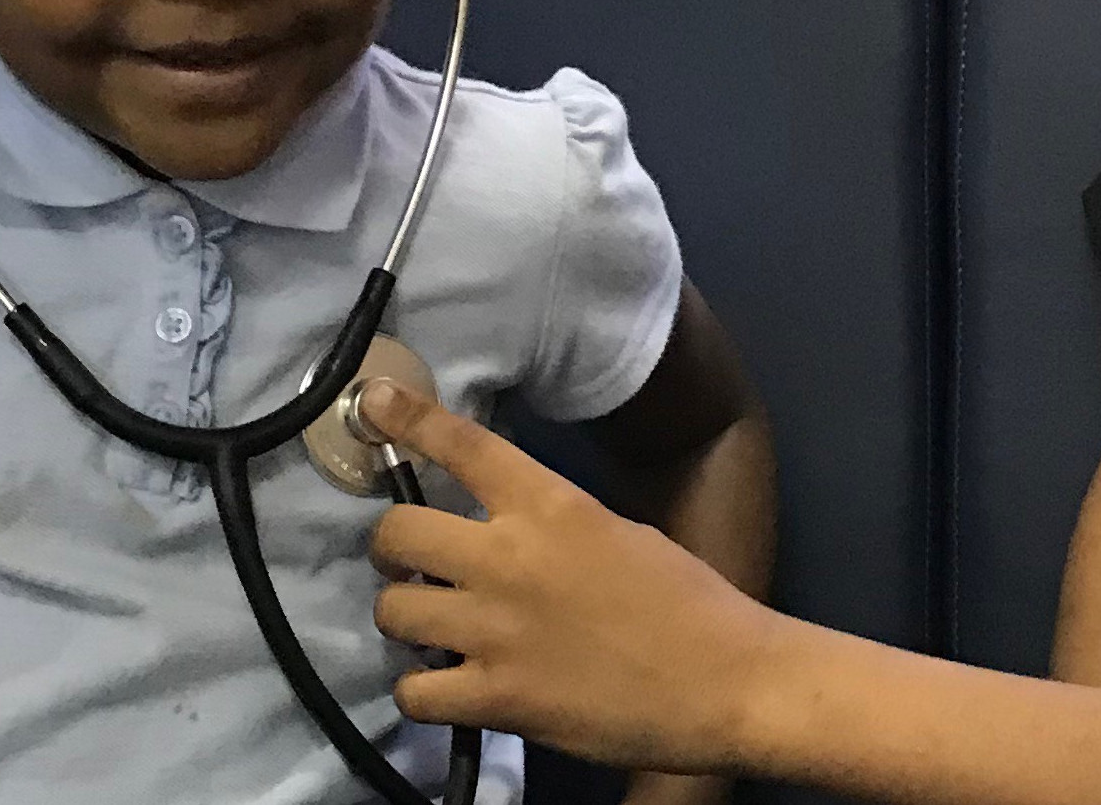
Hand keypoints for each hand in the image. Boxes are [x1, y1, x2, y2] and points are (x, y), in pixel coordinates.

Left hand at [363, 382, 784, 776]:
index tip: (374, 403)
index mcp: (549, 505)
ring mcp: (496, 630)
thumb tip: (502, 533)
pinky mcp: (497, 698)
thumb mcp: (618, 532)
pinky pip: (413, 692)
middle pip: (396, 532)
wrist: (726, 681)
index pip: (462, 445)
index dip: (408, 419)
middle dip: (393, 548)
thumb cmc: (686, 600)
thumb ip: (552, 524)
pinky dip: (422, 691)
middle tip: (415, 565)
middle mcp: (509, 558)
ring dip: (406, 617)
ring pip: (392, 610)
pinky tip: (446, 688)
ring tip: (433, 630)